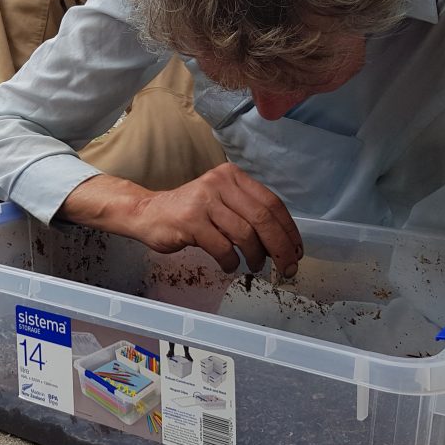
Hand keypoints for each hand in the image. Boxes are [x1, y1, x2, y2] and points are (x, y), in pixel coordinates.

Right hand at [59, 163, 301, 275]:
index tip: (296, 250)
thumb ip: (247, 213)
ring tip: (254, 267)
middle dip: (280, 248)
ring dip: (256, 257)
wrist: (148, 213)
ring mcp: (204, 201)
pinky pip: (223, 248)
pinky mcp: (190, 221)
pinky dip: (231, 262)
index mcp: (232, 176)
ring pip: (245, 235)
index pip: (272, 203)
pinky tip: (229, 266)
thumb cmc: (190, 212)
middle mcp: (219, 183)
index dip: (289, 230)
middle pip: (263, 219)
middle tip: (287, 268)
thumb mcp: (222, 202)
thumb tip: (282, 243)